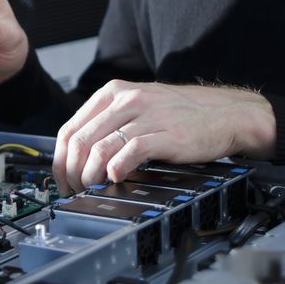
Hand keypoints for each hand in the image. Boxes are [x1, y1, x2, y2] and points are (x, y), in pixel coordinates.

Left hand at [54, 81, 276, 192]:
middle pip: (80, 142)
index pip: (70, 128)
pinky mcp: (166, 134)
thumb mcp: (137, 108)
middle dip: (72, 173)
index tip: (62, 180)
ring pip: (100, 148)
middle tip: (76, 190)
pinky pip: (130, 152)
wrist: (224, 115)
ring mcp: (146, 116)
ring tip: (93, 188)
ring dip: (91, 176)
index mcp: (113, 93)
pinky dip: (116, 170)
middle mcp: (126, 100)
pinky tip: (116, 179)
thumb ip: (108, 124)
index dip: (60, 160)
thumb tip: (77, 155)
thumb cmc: (180, 116)